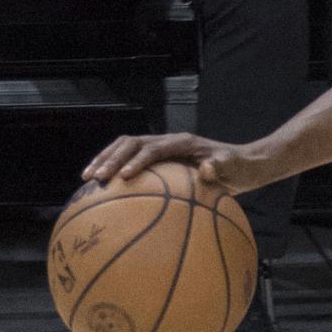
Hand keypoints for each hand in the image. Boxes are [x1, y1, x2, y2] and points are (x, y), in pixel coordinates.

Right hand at [83, 131, 276, 195]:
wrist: (244, 164)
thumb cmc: (239, 168)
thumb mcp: (234, 169)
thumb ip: (220, 167)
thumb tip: (206, 168)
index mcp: (183, 142)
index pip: (153, 148)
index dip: (136, 160)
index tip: (123, 177)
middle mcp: (168, 142)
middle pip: (131, 143)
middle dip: (111, 159)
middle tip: (95, 179)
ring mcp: (162, 148)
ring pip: (125, 148)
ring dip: (105, 160)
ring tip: (87, 179)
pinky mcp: (159, 159)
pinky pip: (131, 161)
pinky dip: (114, 170)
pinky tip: (101, 189)